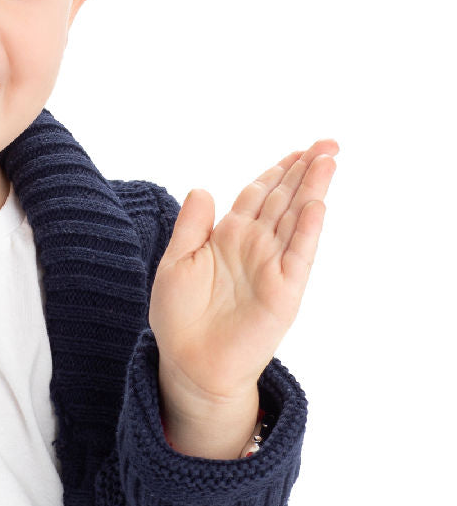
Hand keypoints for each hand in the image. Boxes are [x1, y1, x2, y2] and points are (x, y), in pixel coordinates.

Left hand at [149, 138, 336, 444]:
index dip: (278, 170)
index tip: (298, 148)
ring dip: (312, 190)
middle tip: (327, 142)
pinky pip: (297, 256)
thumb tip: (203, 188)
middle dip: (304, 170)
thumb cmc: (179, 314)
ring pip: (296, 219)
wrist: (189, 363)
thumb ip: (192, 225)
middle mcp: (255, 246)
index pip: (259, 193)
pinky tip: (316, 205)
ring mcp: (272, 267)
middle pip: (283, 199)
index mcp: (229, 234)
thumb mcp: (177, 261)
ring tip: (328, 160)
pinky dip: (307, 230)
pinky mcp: (283, 293)